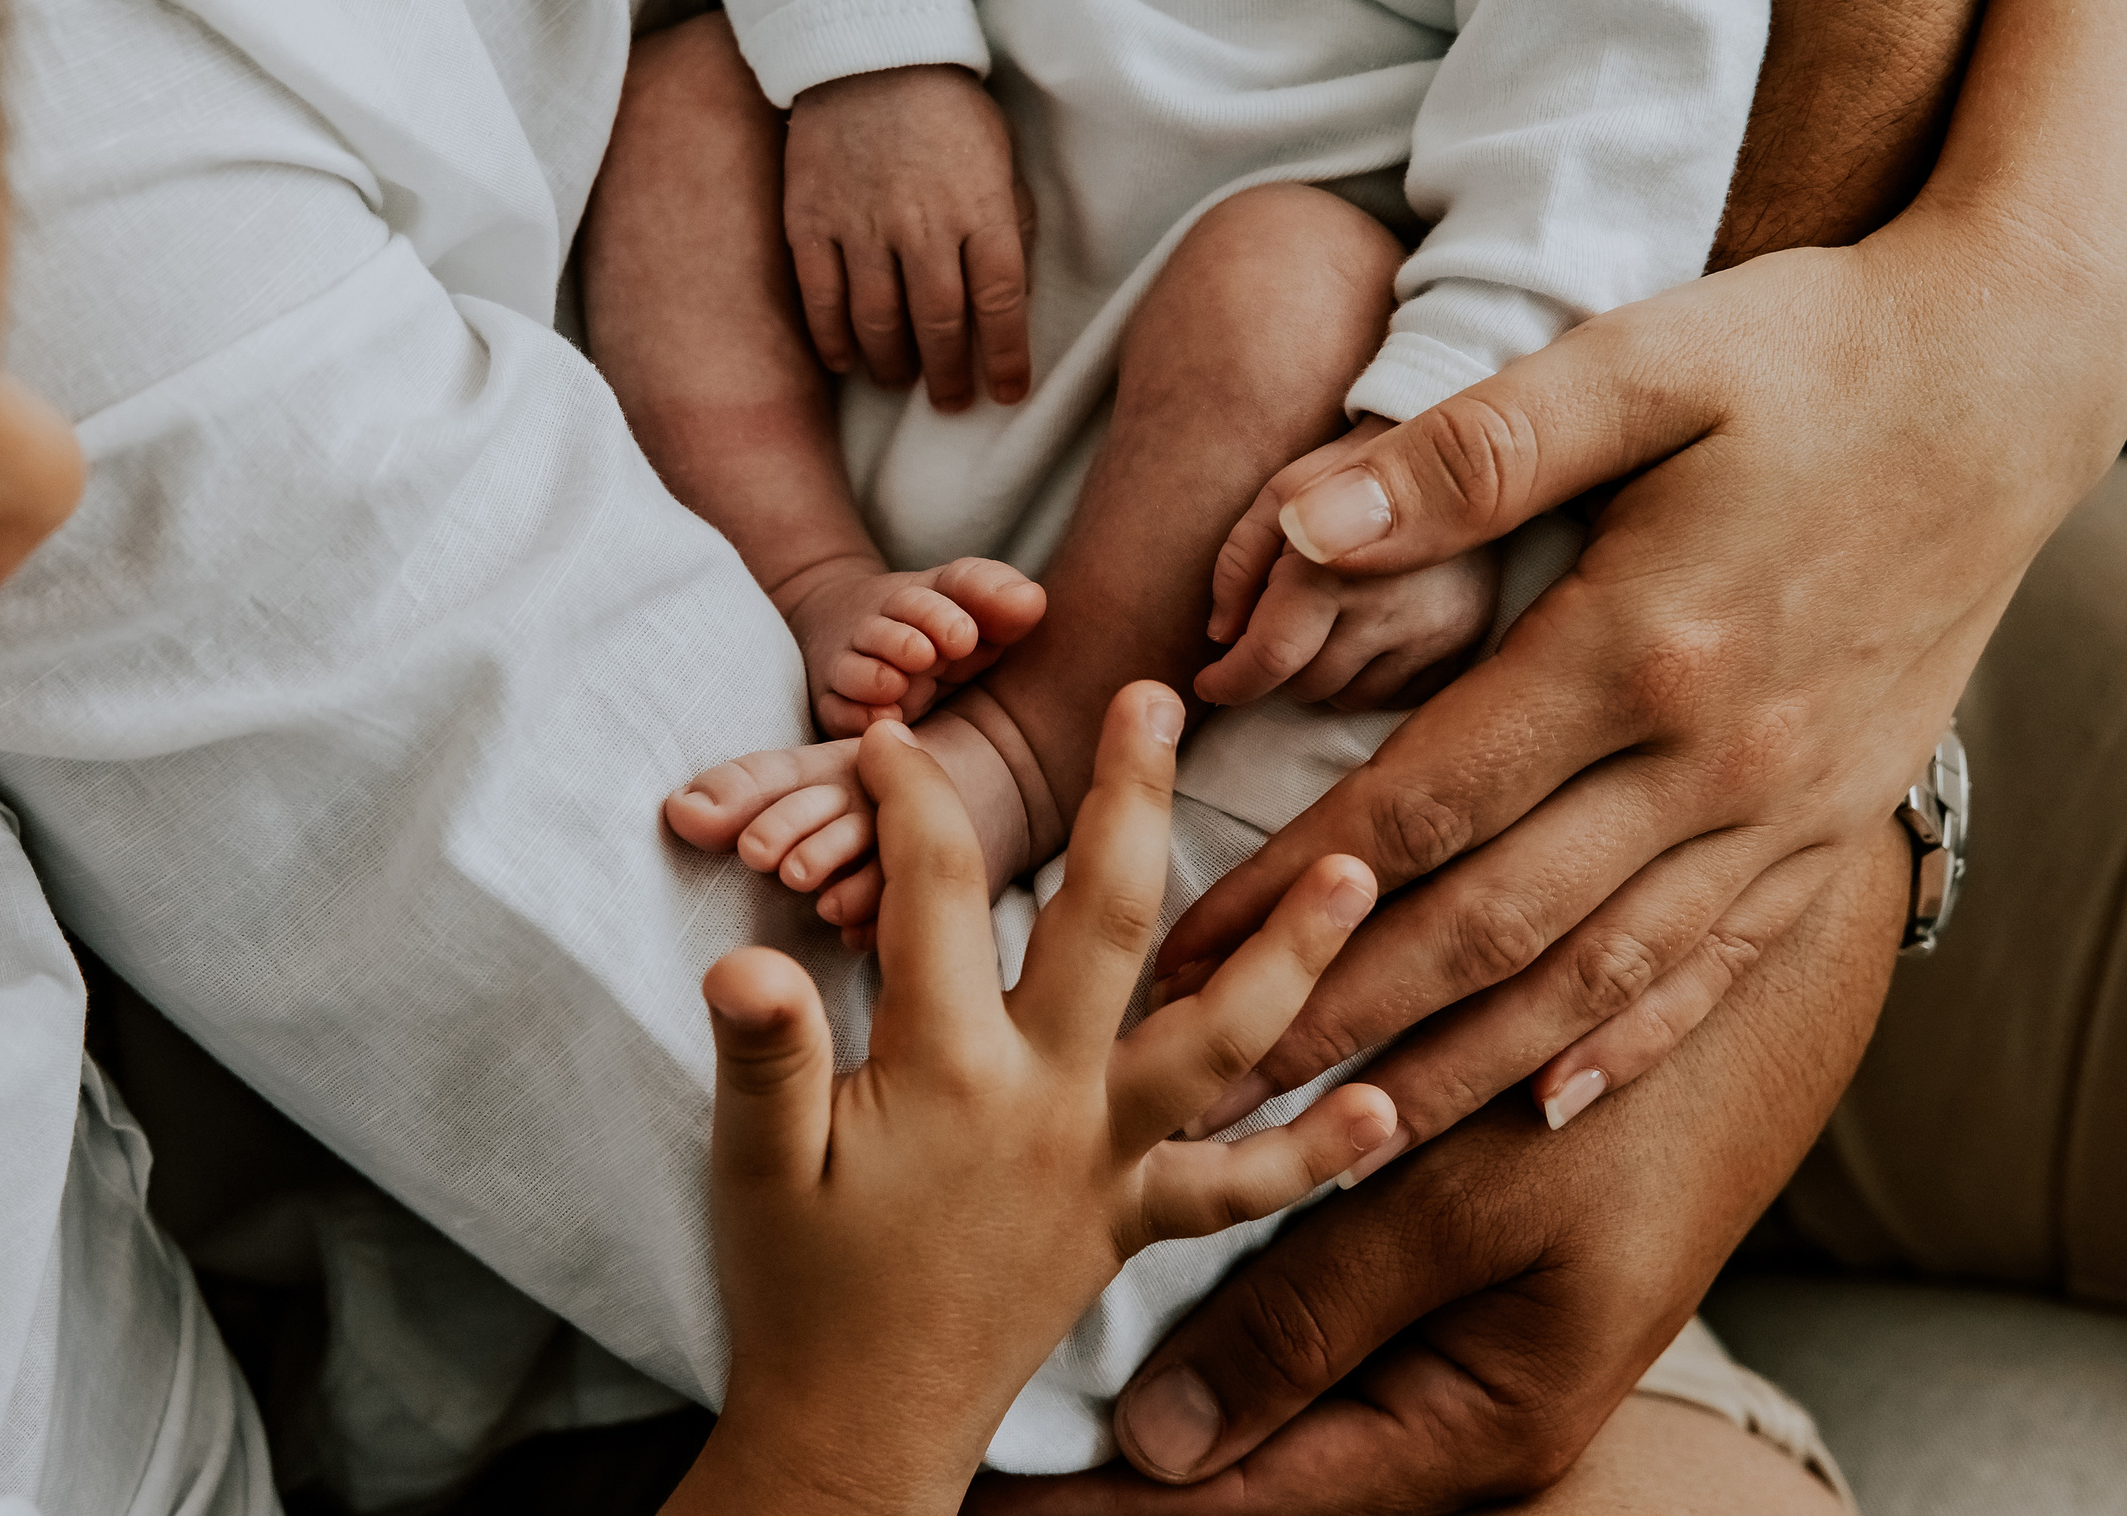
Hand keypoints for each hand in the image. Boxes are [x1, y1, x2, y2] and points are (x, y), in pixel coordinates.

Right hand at [670, 685, 1401, 1515]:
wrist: (860, 1430)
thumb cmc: (799, 1289)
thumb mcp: (753, 1164)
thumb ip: (760, 1054)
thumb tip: (742, 955)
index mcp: (947, 1071)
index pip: (936, 892)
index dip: (914, 798)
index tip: (901, 736)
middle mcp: (1049, 1103)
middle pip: (1107, 922)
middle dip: (1130, 798)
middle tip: (1158, 697)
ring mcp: (1105, 1163)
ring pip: (1220, 1043)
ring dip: (1293, 956)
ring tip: (1358, 873)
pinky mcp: (1130, 1223)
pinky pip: (1240, 1189)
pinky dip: (1315, 1153)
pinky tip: (1384, 1112)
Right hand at [775, 554, 1046, 734]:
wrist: (848, 625)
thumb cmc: (932, 620)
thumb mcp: (965, 598)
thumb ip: (997, 597)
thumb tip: (1031, 601)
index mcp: (917, 604)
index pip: (924, 599)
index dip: (940, 616)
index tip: (964, 635)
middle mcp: (880, 632)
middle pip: (884, 633)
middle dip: (902, 642)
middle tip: (926, 655)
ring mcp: (854, 668)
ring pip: (853, 671)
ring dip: (872, 677)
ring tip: (896, 684)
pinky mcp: (836, 703)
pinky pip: (835, 710)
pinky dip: (851, 715)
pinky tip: (877, 720)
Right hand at [785, 64, 1032, 409]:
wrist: (869, 53)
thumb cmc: (947, 111)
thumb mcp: (1001, 158)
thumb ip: (1007, 223)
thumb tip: (1010, 296)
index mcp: (981, 207)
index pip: (1001, 302)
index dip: (1005, 358)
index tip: (1007, 393)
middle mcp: (922, 224)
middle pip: (938, 322)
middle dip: (948, 375)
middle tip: (951, 400)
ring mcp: (861, 224)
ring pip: (877, 321)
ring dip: (892, 364)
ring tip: (900, 380)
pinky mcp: (810, 221)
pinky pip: (820, 299)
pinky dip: (832, 340)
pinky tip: (845, 361)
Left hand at [969, 823, 1902, 1513]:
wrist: (1752, 1029)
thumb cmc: (1632, 1108)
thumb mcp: (1471, 1212)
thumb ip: (1319, 1315)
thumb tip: (1165, 1448)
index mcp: (1472, 1428)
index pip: (1248, 1504)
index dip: (1111, 1514)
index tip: (986, 1502)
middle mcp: (1456, 1421)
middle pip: (1249, 1475)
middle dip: (1116, 1476)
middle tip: (975, 1462)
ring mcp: (1452, 1364)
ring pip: (1270, 1404)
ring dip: (1157, 1394)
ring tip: (1023, 1400)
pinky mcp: (1447, 1298)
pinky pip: (1307, 1336)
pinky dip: (1218, 1324)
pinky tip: (1133, 1298)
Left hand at [1159, 208, 2126, 1146]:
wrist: (2014, 376)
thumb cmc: (1812, 352)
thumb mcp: (1640, 364)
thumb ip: (1469, 455)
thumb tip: (1306, 530)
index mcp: (1642, 647)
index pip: (1425, 805)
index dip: (1290, 891)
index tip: (1182, 956)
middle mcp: (1718, 759)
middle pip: (1492, 924)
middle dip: (1342, 1014)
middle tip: (1215, 1086)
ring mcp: (1790, 808)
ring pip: (1595, 977)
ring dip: (1459, 1065)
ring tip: (1340, 1135)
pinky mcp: (1838, 821)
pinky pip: (1721, 964)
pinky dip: (1630, 1042)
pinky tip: (1549, 1104)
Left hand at [1199, 422, 1497, 710]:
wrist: (1446, 453)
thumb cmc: (1343, 473)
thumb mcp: (1278, 496)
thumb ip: (1239, 564)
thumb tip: (1222, 636)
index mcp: (1335, 564)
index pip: (1271, 657)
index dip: (1230, 681)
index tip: (1210, 683)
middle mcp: (1393, 605)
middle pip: (1305, 686)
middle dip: (1281, 665)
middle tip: (1287, 621)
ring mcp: (1437, 628)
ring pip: (1349, 699)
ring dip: (1327, 674)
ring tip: (1334, 620)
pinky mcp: (1467, 642)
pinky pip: (1396, 697)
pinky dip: (1372, 677)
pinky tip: (1374, 632)